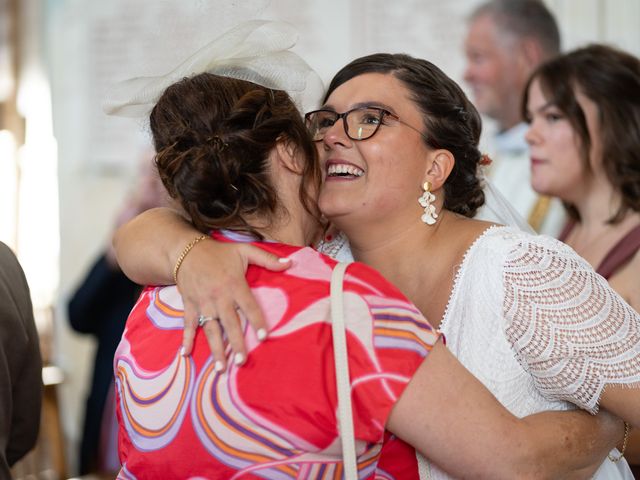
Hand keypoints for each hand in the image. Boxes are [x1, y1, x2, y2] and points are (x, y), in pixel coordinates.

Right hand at [177, 238, 290, 370]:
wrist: (186, 250)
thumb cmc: (219, 252)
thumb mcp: (245, 250)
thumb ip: (268, 258)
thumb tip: (291, 263)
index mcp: (234, 285)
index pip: (249, 307)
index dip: (257, 322)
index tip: (264, 337)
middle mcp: (219, 297)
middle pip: (230, 323)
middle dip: (236, 344)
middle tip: (242, 362)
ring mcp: (203, 302)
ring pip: (210, 329)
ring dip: (216, 349)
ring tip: (221, 368)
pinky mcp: (189, 305)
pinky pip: (188, 324)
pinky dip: (186, 339)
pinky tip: (185, 354)